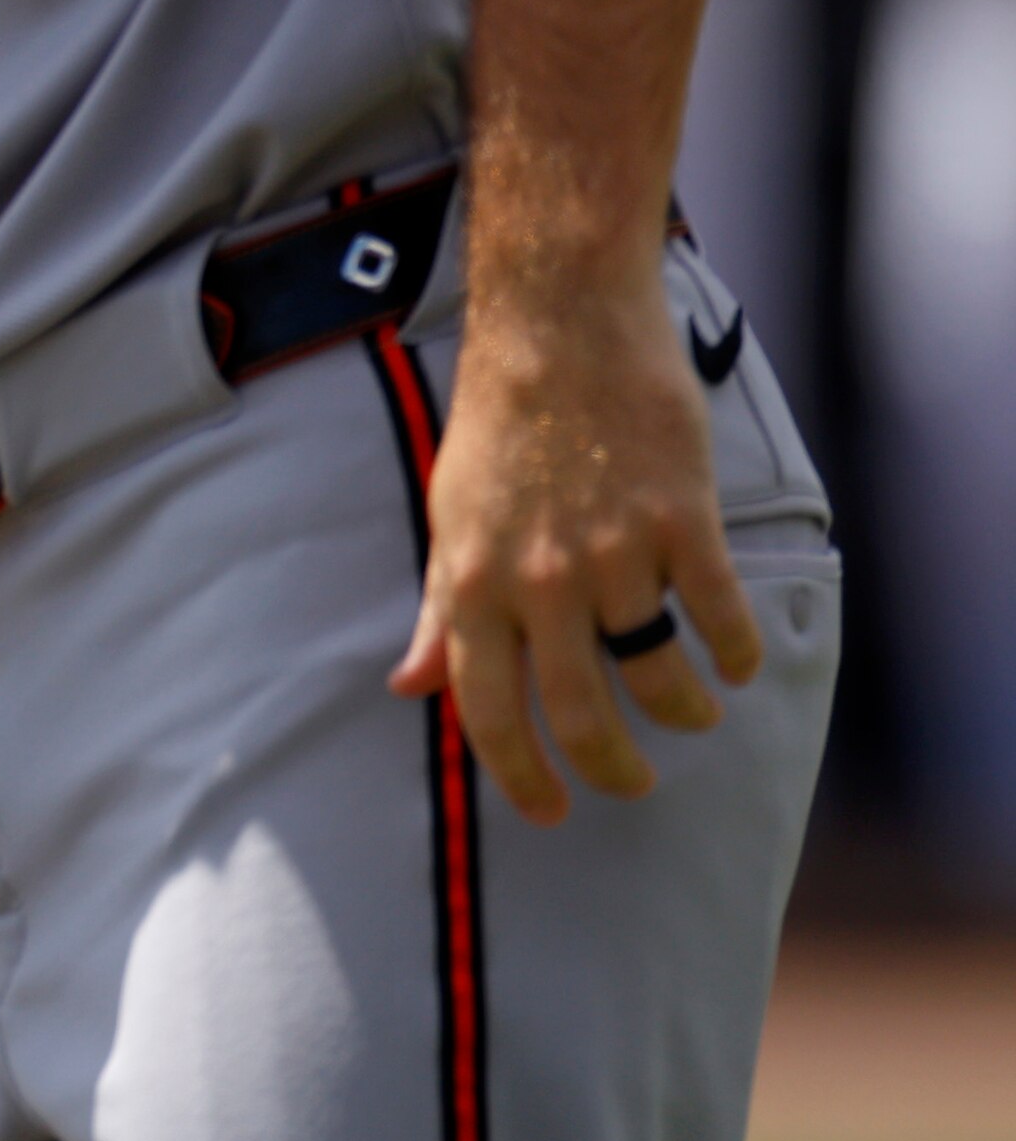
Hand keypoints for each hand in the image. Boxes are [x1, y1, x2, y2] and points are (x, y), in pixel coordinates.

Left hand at [390, 264, 756, 823]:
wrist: (557, 326)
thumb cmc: (498, 426)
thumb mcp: (449, 519)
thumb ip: (441, 611)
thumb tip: (407, 686)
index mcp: (472, 580)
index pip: (486, 708)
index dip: (520, 774)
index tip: (549, 814)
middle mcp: (537, 578)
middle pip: (580, 711)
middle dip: (612, 767)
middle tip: (633, 786)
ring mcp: (610, 550)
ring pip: (657, 673)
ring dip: (682, 712)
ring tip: (693, 715)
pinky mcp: (677, 519)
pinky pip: (718, 616)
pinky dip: (733, 653)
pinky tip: (733, 665)